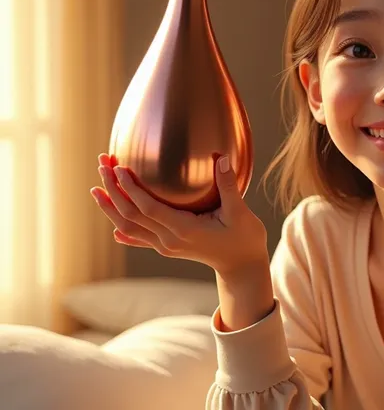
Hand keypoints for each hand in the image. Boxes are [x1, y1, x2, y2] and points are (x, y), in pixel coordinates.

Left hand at [90, 153, 267, 274]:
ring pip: (129, 227)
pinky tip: (113, 227)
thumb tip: (221, 158)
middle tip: (102, 165)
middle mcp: (170, 240)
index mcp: (184, 230)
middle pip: (132, 215)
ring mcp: (166, 246)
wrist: (242, 266)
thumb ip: (229, 185)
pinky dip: (123, 230)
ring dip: (111, 208)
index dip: (131, 189)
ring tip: (97, 189)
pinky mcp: (167, 248)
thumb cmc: (245, 238)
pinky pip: (139, 238)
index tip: (119, 168)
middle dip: (114, 190)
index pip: (148, 208)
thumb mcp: (241, 212)